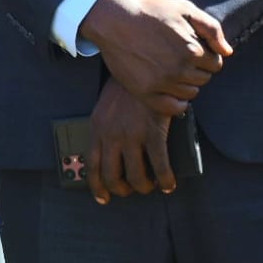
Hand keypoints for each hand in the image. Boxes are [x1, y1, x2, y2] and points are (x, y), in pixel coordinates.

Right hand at [79, 0, 231, 114]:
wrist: (112, 18)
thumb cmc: (149, 10)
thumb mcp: (184, 8)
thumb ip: (211, 28)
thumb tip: (227, 51)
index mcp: (191, 50)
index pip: (215, 63)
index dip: (206, 54)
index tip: (191, 46)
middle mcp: (179, 70)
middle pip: (204, 79)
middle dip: (197, 68)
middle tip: (178, 55)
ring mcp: (161, 83)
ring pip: (190, 93)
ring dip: (186, 83)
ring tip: (171, 67)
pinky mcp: (145, 92)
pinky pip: (173, 108)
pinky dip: (177, 102)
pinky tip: (169, 89)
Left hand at [87, 78, 174, 203]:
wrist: (142, 65)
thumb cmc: (125, 86)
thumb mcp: (106, 107)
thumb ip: (105, 129)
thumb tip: (111, 154)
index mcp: (96, 128)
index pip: (92, 166)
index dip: (98, 186)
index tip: (104, 198)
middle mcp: (111, 135)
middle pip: (113, 176)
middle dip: (124, 189)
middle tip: (133, 190)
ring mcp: (132, 135)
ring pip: (137, 177)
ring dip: (145, 187)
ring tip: (152, 185)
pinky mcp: (153, 132)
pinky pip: (160, 166)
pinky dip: (165, 180)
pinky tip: (169, 183)